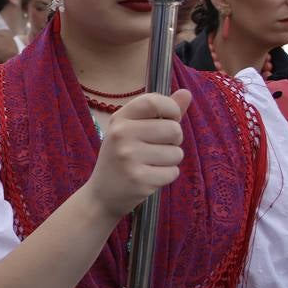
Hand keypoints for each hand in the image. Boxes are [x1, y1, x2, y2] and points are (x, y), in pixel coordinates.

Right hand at [84, 89, 190, 220]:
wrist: (101, 194)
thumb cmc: (121, 158)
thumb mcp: (133, 131)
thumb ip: (161, 112)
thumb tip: (186, 92)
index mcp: (119, 119)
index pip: (154, 101)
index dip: (171, 109)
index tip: (170, 119)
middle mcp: (121, 135)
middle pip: (173, 129)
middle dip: (174, 140)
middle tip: (157, 148)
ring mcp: (128, 157)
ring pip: (176, 153)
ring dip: (170, 161)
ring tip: (150, 165)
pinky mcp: (138, 179)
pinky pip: (172, 172)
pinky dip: (166, 176)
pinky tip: (149, 178)